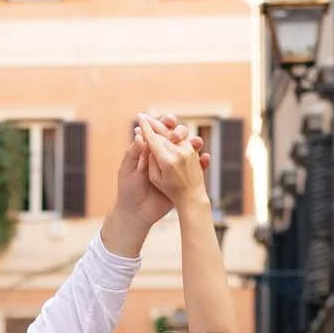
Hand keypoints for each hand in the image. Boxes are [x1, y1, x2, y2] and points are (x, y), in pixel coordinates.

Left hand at [111, 113, 206, 242]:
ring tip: (196, 143)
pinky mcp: (181, 179)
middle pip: (175, 138)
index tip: (169, 119)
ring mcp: (174, 167)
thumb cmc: (129, 190)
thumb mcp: (128, 171)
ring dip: (195, 143)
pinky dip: (203, 163)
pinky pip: (196, 168)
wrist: (137, 213)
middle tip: (181, 134)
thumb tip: (139, 134)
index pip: (157, 132)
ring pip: (188, 150)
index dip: (163, 124)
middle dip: (181, 132)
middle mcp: (163, 156)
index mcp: (148, 152)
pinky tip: (205, 159)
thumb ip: (133, 153)